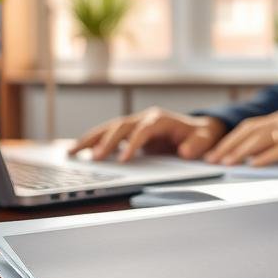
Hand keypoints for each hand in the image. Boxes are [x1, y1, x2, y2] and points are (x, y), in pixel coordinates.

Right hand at [69, 107, 227, 161]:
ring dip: (90, 139)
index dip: (133, 143)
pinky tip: (77, 151)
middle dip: (106, 142)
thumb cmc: (201, 136)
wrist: (198, 130)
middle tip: (93, 158)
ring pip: (108, 128)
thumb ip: (197, 146)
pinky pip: (107, 135)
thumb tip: (185, 151)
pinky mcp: (129, 132)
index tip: (123, 159)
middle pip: (120, 126)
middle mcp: (144, 118)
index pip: (143, 130)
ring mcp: (135, 123)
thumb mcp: (205, 140)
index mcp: (160, 119)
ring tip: (72, 152)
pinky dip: (92, 142)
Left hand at [203, 110, 277, 166]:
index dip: (228, 140)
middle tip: (211, 161)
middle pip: (248, 131)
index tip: (212, 155)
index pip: (247, 128)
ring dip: (240, 152)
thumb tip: (250, 162)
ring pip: (260, 138)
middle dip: (227, 146)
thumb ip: (276, 148)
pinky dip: (265, 157)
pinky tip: (253, 166)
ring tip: (226, 164)